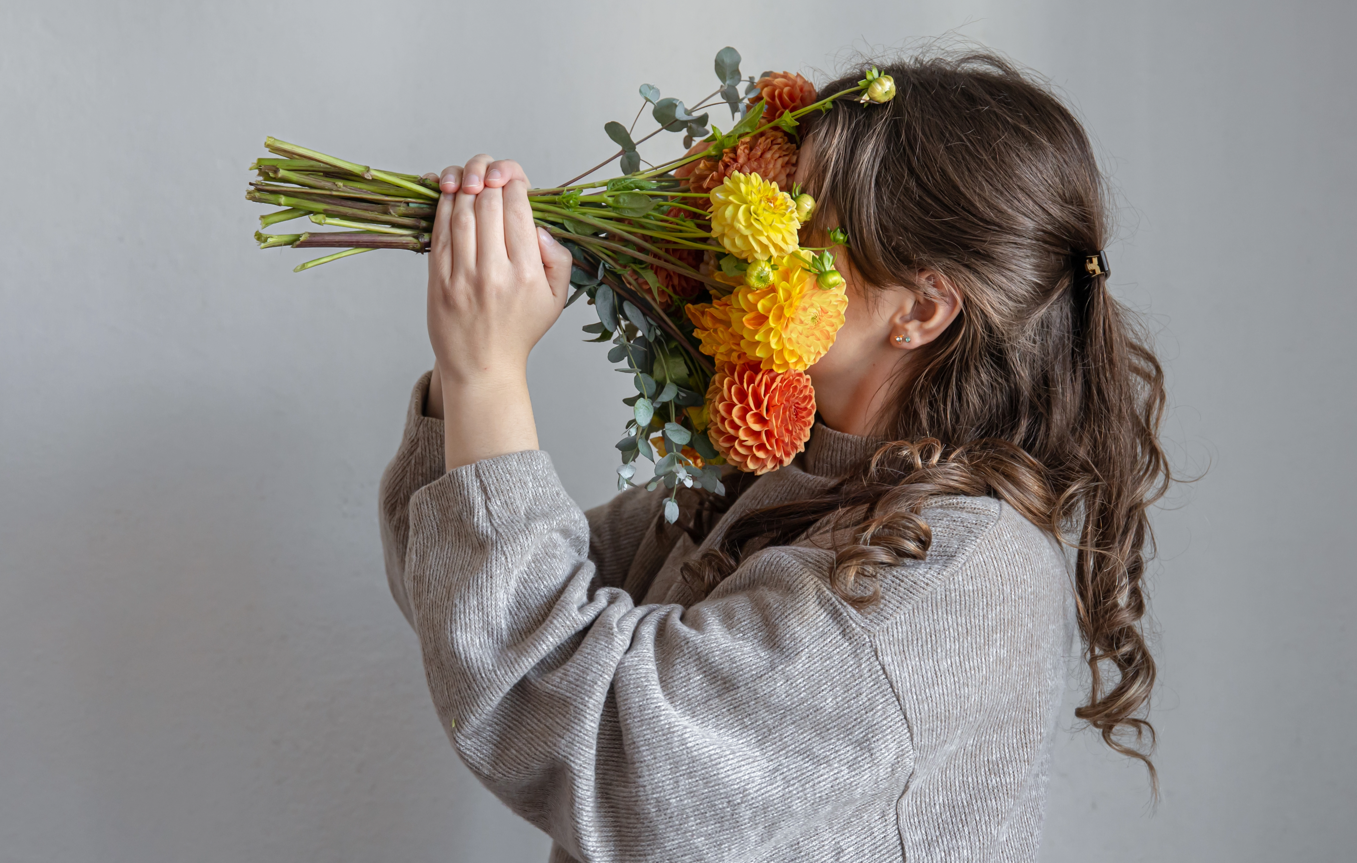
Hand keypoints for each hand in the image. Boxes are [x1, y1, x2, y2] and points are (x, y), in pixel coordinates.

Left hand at [423, 155, 573, 467]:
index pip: (518, 210)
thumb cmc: (520, 329)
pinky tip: (447, 191)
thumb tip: (538, 226)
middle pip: (488, 204)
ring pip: (461, 212)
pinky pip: (439, 232)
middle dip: (488, 175)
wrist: (482, 366)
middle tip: (489, 167)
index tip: (512, 176)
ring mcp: (463, 276)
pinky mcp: (438, 281)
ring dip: (463, 182)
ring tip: (468, 171)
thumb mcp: (556, 298)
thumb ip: (558, 258)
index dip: (514, 182)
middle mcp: (495, 272)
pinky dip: (442, 206)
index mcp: (527, 274)